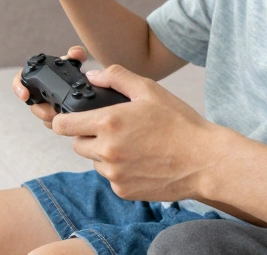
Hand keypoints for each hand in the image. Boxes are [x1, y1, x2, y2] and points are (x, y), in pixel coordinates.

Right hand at [12, 45, 88, 127]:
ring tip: (62, 116)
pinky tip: (67, 122)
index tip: (25, 95)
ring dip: (50, 119)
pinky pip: (52, 125)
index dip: (18, 88)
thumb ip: (77, 54)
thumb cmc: (74, 71)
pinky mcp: (56, 118)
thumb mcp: (76, 62)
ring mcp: (47, 107)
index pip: (19, 82)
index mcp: (39, 77)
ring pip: (43, 118)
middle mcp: (39, 93)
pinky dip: (58, 124)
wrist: (85, 85)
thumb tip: (75, 52)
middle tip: (53, 112)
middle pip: (33, 106)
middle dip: (41, 111)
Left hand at [52, 64, 232, 201]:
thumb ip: (117, 77)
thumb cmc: (180, 123)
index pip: (63, 125)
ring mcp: (114, 174)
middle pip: (77, 144)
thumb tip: (92, 75)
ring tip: (134, 145)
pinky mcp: (123, 191)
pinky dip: (120, 170)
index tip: (74, 118)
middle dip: (89, 136)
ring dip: (105, 153)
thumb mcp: (150, 90)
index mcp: (108, 123)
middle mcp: (106, 151)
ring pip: (95, 161)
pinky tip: (142, 161)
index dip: (65, 119)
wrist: (204, 160)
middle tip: (116, 129)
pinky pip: (111, 178)